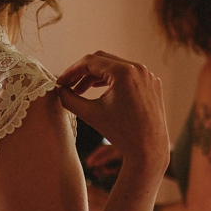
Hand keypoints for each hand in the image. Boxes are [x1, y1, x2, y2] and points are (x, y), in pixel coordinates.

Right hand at [58, 52, 168, 176]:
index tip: (61, 82)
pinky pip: (128, 75)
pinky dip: (112, 81)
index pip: (90, 62)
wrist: (148, 149)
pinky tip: (101, 91)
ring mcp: (147, 75)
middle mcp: (138, 69)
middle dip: (83, 72)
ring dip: (96, 76)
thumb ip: (69, 99)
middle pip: (102, 61)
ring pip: (115, 67)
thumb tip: (58, 90)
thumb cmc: (120, 133)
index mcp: (124, 73)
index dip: (71, 71)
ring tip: (81, 91)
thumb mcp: (90, 114)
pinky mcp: (152, 83)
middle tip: (68, 85)